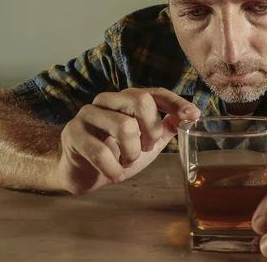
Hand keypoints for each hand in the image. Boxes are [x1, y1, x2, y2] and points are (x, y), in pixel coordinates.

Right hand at [57, 87, 199, 194]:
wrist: (82, 172)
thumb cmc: (116, 153)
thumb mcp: (146, 143)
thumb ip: (165, 129)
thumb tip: (189, 118)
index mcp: (127, 99)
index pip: (156, 93)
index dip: (176, 103)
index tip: (193, 115)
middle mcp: (108, 100)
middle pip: (140, 101)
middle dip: (151, 131)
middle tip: (146, 149)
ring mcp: (88, 114)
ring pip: (124, 126)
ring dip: (132, 153)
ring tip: (127, 162)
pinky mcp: (73, 133)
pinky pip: (100, 152)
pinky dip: (114, 169)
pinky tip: (114, 174)